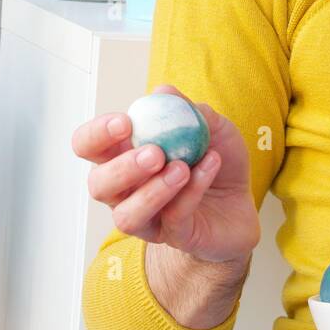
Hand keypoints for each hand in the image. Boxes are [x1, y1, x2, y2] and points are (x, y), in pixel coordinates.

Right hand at [72, 84, 259, 262]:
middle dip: (122, 168)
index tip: (125, 122)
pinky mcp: (175, 237)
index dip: (97, 134)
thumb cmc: (214, 158)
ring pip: (127, 216)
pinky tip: (210, 167)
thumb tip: (163, 91)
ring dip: (153, 191)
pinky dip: (192, 190)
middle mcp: (125, 191)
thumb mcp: (210, 126)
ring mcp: (147, 219)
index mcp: (123, 156)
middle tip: (154, 153)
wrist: (242, 201)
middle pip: (98, 185)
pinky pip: (174, 218)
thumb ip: (187, 110)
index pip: (88, 146)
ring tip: (182, 168)